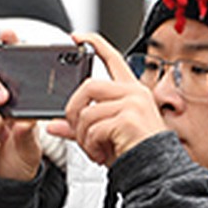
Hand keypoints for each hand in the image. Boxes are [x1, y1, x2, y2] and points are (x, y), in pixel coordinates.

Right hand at [0, 29, 43, 180]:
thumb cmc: (20, 158)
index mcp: (10, 99)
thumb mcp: (33, 144)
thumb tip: (24, 120)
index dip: (6, 48)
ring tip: (4, 134)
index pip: (5, 68)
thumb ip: (28, 131)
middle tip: (4, 98)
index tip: (9, 35)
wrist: (5, 188)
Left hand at [48, 32, 166, 167]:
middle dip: (74, 110)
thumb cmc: (135, 151)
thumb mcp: (104, 135)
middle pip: (89, 85)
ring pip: (88, 111)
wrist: (155, 170)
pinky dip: (91, 145)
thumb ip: (80, 127)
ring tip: (94, 149)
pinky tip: (102, 154)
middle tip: (78, 131)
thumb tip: (53, 126)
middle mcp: (134, 93)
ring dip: (83, 136)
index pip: (112, 57)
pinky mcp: (129, 119)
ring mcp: (133, 104)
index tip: (77, 37)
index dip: (94, 43)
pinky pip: (94, 128)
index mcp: (130, 90)